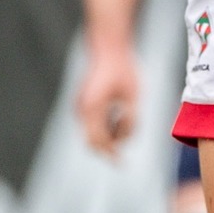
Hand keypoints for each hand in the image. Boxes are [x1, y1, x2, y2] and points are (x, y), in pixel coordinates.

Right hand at [76, 39, 139, 153]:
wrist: (108, 49)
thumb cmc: (123, 69)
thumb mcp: (133, 96)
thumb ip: (131, 119)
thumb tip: (126, 139)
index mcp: (93, 106)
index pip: (100, 140)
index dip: (111, 153)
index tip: (122, 163)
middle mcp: (82, 108)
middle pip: (91, 141)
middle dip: (108, 149)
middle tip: (123, 158)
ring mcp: (80, 106)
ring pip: (91, 134)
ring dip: (109, 135)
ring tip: (126, 116)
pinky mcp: (82, 104)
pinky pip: (92, 124)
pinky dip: (105, 127)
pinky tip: (118, 113)